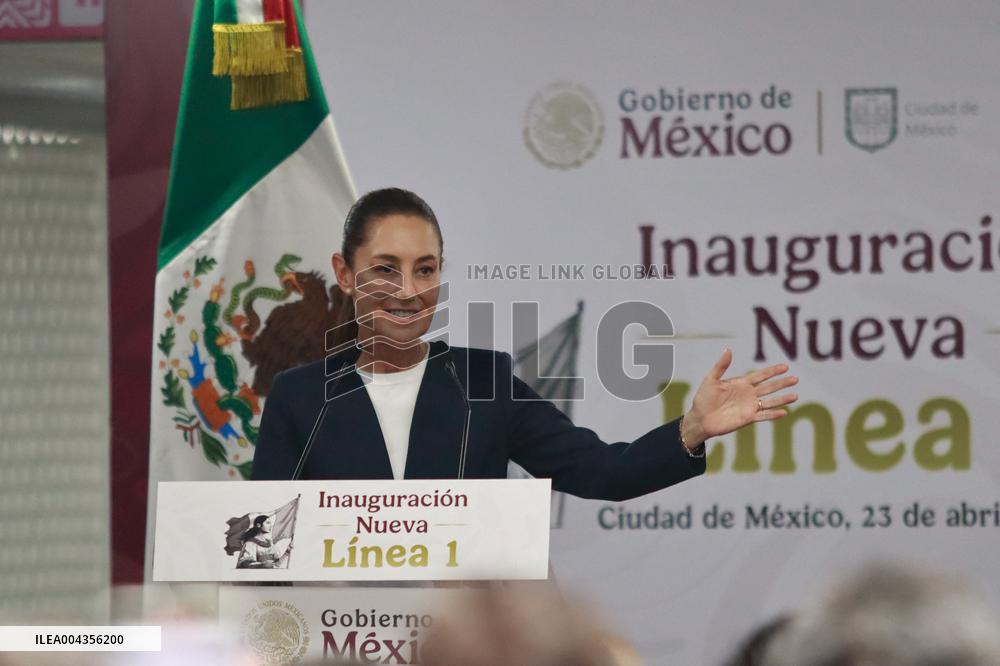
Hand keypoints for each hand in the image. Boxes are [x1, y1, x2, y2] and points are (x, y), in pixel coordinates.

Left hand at [683, 348, 797, 444]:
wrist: (700, 418)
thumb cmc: (704, 398)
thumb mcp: (711, 379)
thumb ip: (721, 366)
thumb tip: (728, 349)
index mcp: (741, 383)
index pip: (760, 375)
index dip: (772, 371)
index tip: (785, 366)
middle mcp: (748, 394)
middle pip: (769, 387)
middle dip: (782, 383)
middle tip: (796, 379)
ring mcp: (749, 406)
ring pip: (770, 401)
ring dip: (782, 399)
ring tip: (795, 395)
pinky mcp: (747, 418)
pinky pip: (763, 416)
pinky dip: (773, 414)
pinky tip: (784, 412)